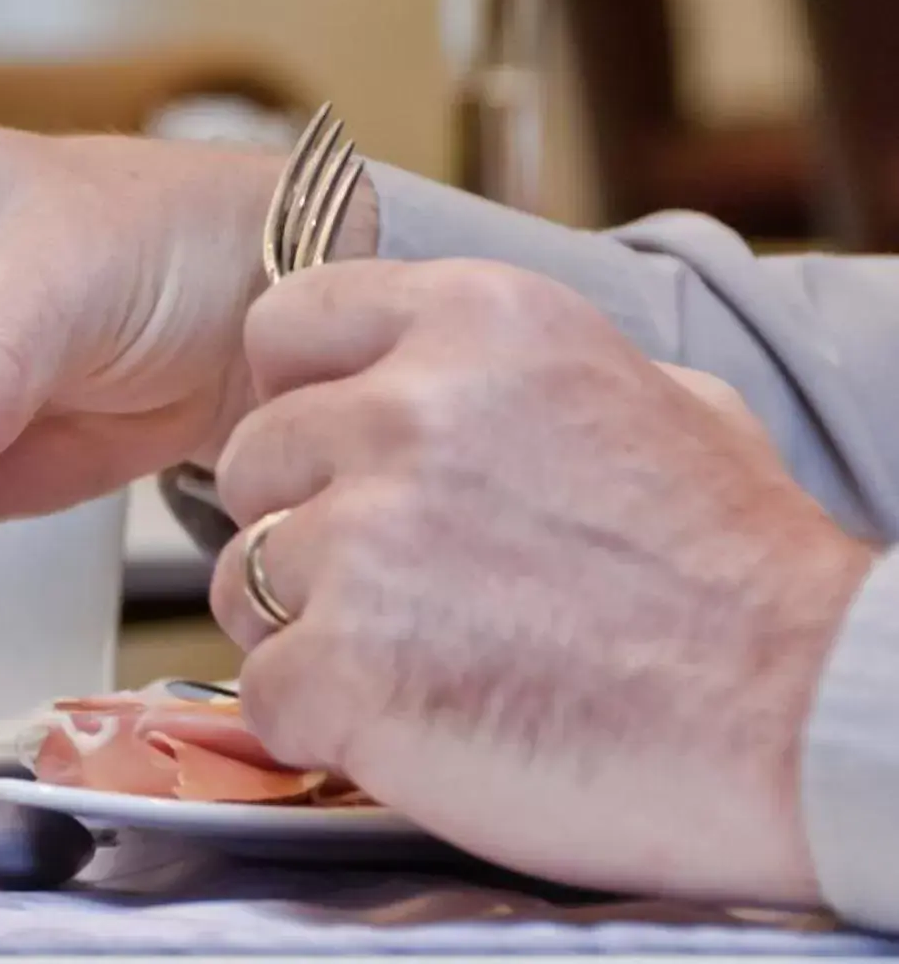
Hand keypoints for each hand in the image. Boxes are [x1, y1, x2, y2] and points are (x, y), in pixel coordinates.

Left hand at [211, 258, 871, 904]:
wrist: (805, 720)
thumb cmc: (746, 578)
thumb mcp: (661, 401)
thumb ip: (528, 374)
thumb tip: (462, 375)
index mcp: (478, 323)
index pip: (285, 326)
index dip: (297, 399)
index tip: (335, 455)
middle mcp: (406, 410)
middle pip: (250, 461)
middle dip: (303, 525)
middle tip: (398, 586)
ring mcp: (366, 538)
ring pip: (243, 577)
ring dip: (306, 629)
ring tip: (423, 662)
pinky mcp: (346, 663)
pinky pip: (266, 690)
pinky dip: (322, 722)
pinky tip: (414, 726)